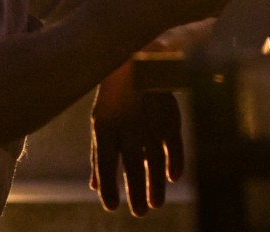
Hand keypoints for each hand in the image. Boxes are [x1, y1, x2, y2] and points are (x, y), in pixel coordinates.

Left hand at [90, 63, 182, 215]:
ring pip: (151, 155)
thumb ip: (100, 157)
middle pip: (129, 162)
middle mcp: (124, 121)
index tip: (111, 206)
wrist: (137, 55)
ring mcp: (146, 116)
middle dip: (135, 189)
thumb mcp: (103, 123)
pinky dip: (174, 158)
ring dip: (153, 181)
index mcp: (103, 122)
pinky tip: (175, 177)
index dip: (108, 181)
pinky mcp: (167, 111)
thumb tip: (94, 188)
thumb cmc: (116, 96)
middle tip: (140, 213)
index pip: (103, 157)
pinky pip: (172, 139)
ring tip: (155, 205)